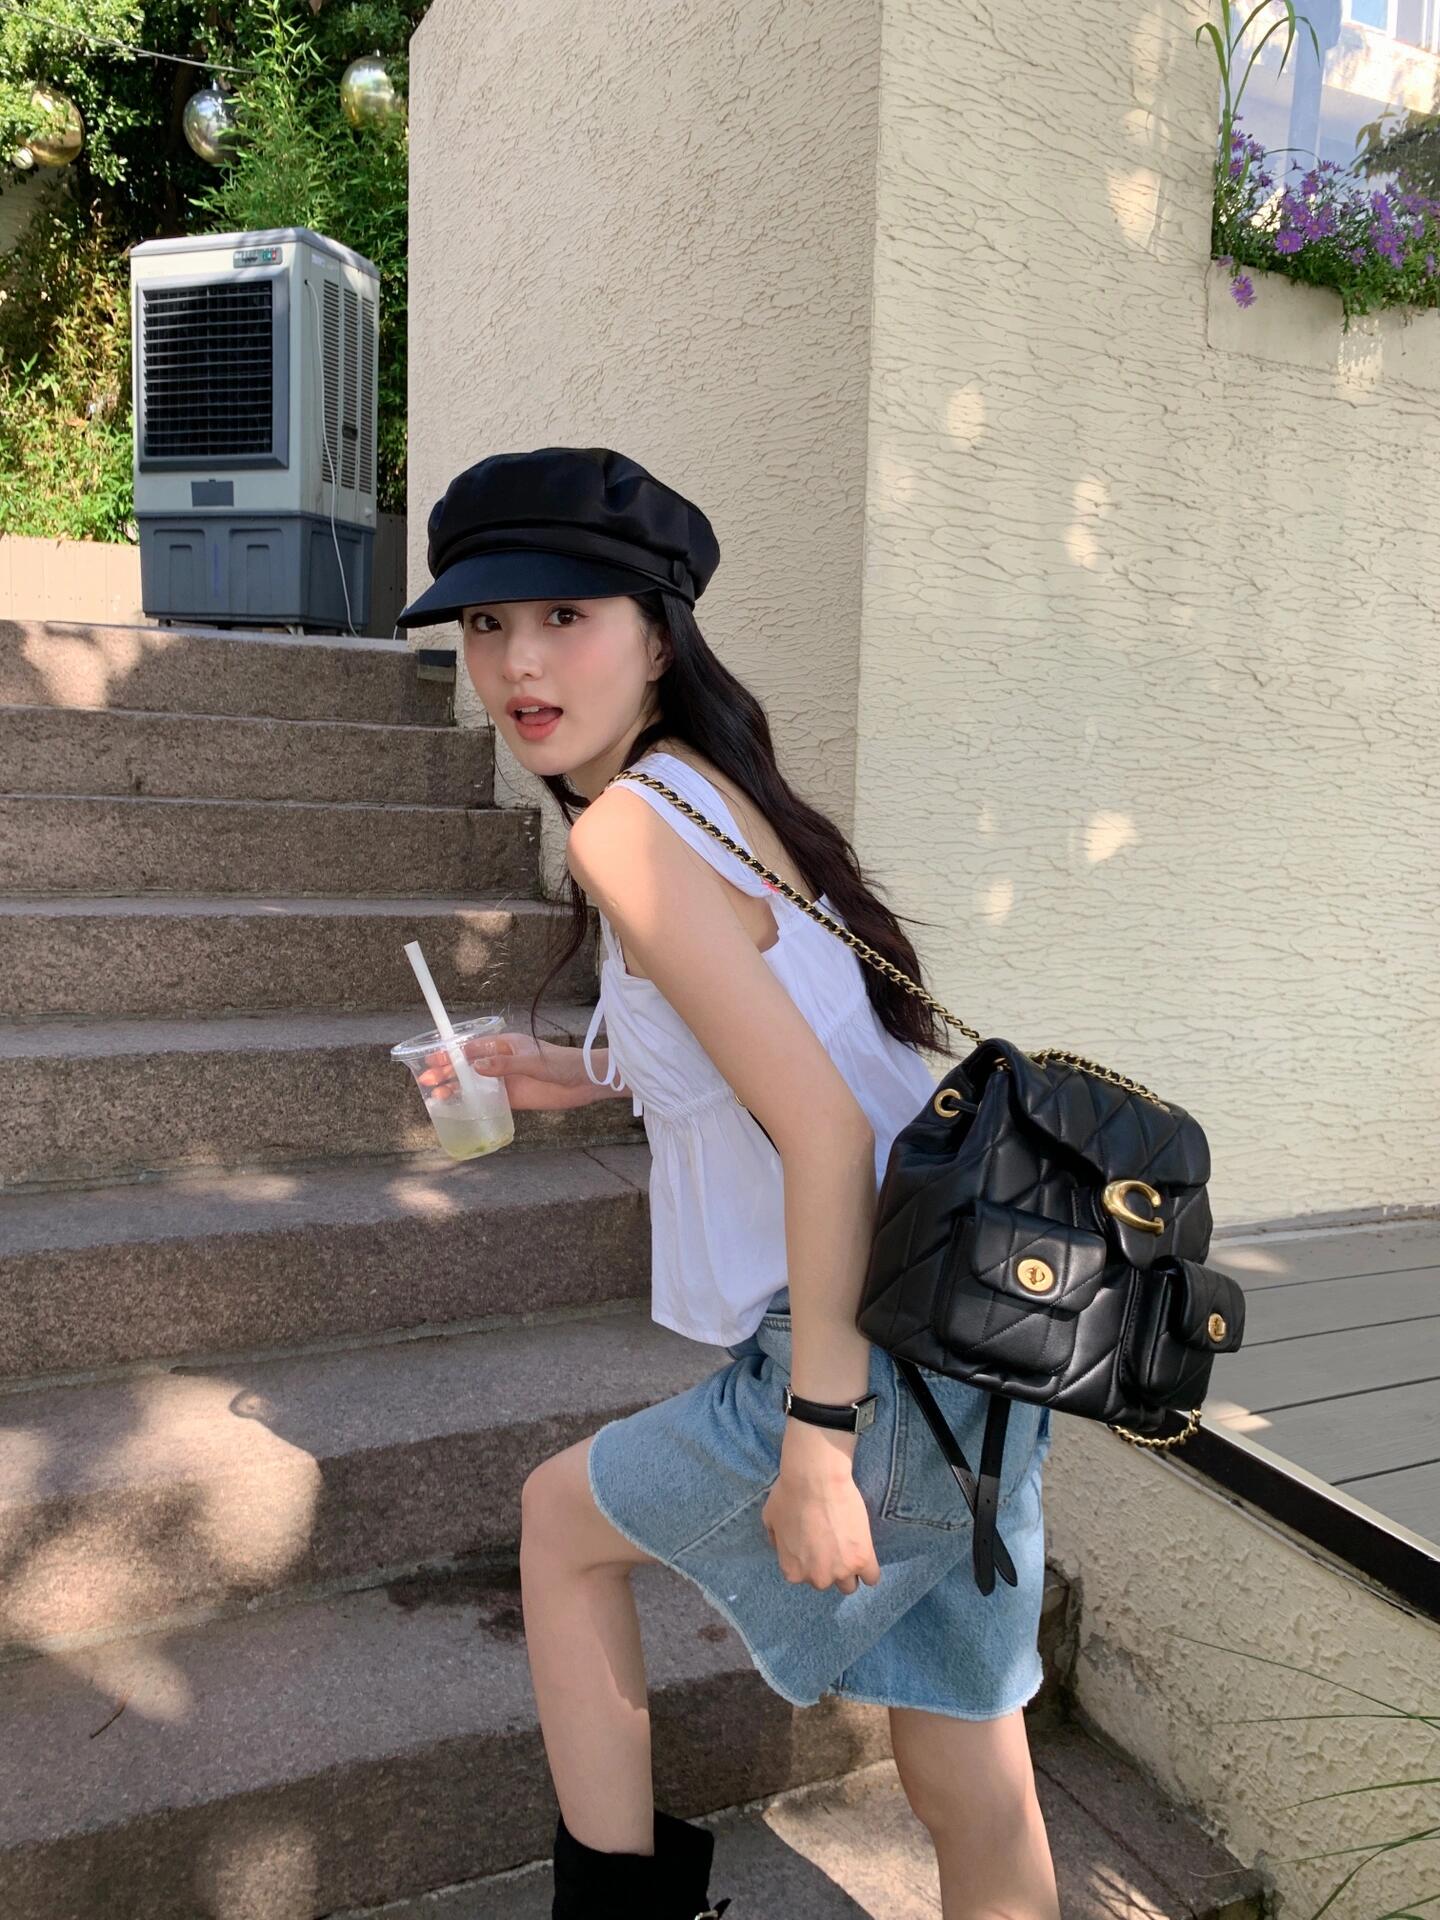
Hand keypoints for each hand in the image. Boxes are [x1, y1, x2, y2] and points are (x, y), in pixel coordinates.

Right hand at [416, 1029, 587, 1111]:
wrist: (584, 1083)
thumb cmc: (563, 1064)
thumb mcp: (534, 1062)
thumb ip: (506, 1064)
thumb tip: (477, 1066)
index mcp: (504, 1045)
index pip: (471, 1047)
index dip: (451, 1053)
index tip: (433, 1059)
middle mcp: (501, 1062)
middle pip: (466, 1066)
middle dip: (446, 1071)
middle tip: (426, 1080)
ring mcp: (505, 1080)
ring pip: (472, 1084)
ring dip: (454, 1088)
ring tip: (434, 1095)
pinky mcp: (512, 1098)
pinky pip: (486, 1101)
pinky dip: (470, 1104)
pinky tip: (455, 1109)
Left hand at [761, 1435, 882, 1593]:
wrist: (815, 1479)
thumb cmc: (789, 1494)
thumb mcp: (770, 1520)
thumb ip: (776, 1542)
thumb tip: (784, 1548)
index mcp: (792, 1572)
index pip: (804, 1577)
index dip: (810, 1560)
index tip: (815, 1543)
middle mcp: (816, 1578)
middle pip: (827, 1581)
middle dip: (829, 1565)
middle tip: (832, 1541)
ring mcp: (840, 1571)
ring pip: (850, 1584)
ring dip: (849, 1568)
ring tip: (849, 1547)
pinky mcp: (862, 1559)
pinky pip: (872, 1577)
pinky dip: (870, 1569)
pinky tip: (865, 1553)